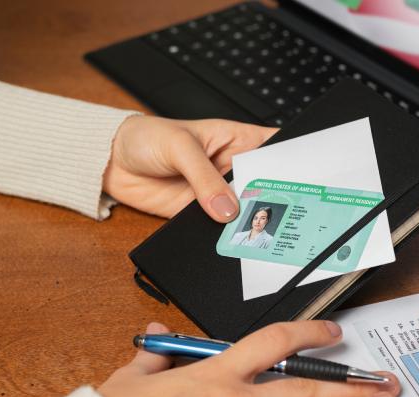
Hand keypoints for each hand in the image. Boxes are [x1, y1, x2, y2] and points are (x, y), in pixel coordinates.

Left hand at [105, 116, 275, 221]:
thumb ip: (205, 178)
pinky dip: (224, 235)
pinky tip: (228, 237)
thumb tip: (227, 207)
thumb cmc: (146, 137)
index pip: (274, 148)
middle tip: (284, 210)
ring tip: (256, 228)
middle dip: (273, 198)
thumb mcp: (181, 148)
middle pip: (264, 186)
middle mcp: (230, 168)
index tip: (307, 176)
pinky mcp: (198, 214)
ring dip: (247, 220)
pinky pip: (218, 229)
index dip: (292, 160)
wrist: (111, 161)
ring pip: (243, 211)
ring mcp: (216, 194)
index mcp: (236, 140)